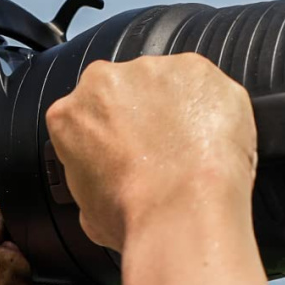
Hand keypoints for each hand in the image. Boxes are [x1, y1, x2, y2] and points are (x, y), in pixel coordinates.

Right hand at [45, 53, 257, 251]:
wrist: (183, 211)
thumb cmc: (137, 216)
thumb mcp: (89, 214)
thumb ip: (93, 180)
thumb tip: (108, 187)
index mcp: (68, 115)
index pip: (85, 117)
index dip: (109, 137)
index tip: (126, 154)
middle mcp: (105, 81)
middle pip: (125, 92)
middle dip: (142, 116)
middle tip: (163, 155)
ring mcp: (152, 70)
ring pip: (166, 84)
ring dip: (178, 110)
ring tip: (193, 153)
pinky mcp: (196, 69)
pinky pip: (206, 86)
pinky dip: (213, 109)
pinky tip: (216, 143)